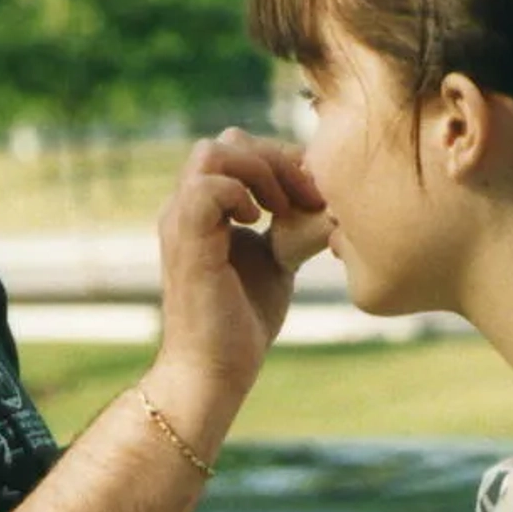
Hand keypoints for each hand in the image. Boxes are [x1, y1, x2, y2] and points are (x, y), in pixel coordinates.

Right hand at [156, 130, 326, 401]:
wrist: (214, 371)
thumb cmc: (242, 323)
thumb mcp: (277, 261)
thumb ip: (292, 226)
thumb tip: (331, 202)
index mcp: (205, 208)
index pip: (240, 148)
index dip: (281, 160)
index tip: (314, 193)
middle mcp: (186, 206)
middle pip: (227, 140)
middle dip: (276, 159)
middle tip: (306, 197)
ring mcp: (181, 220)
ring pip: (213, 152)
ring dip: (259, 171)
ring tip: (282, 208)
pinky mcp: (185, 240)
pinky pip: (206, 186)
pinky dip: (239, 193)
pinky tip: (258, 222)